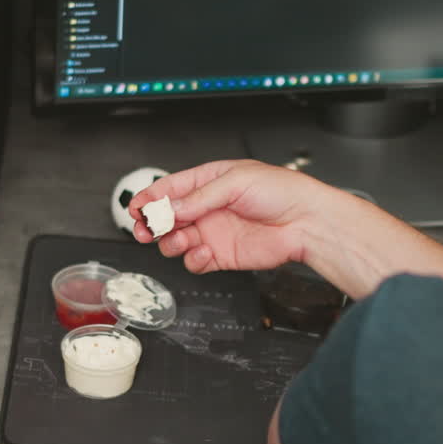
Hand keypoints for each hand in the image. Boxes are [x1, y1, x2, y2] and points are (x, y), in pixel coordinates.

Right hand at [128, 160, 335, 273]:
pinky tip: (202, 253)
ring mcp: (213, 232)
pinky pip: (194, 261)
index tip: (136, 207)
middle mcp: (207, 208)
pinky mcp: (221, 256)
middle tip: (145, 230)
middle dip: (152, 224)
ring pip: (176, 241)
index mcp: (209, 182)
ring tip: (181, 240)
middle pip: (166, 218)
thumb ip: (199, 198)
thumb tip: (171, 208)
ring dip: (171, 242)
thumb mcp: (235, 182)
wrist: (305, 222)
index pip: (169, 189)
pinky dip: (192, 260)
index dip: (150, 198)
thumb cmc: (281, 192)